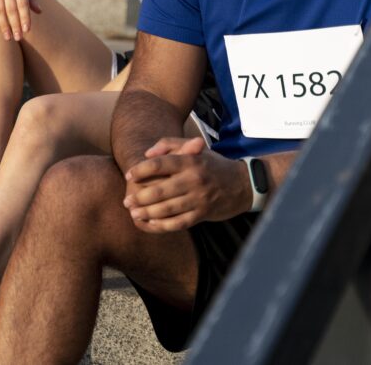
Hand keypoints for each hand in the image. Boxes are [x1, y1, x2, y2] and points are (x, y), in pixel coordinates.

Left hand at [122, 137, 249, 232]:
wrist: (244, 184)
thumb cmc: (212, 165)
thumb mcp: (194, 148)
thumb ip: (168, 144)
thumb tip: (147, 154)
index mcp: (190, 161)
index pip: (159, 165)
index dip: (140, 170)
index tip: (129, 176)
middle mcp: (194, 180)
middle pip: (160, 190)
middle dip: (139, 197)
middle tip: (126, 200)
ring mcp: (199, 199)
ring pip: (167, 209)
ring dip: (147, 212)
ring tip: (134, 213)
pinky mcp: (203, 214)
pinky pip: (179, 222)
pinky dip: (163, 225)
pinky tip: (151, 224)